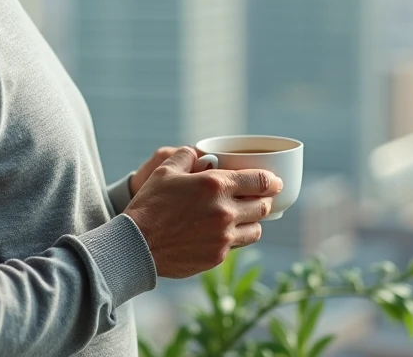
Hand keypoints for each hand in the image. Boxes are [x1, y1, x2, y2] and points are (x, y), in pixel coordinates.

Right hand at [124, 147, 282, 278]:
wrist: (137, 244)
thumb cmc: (150, 204)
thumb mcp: (165, 170)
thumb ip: (188, 157)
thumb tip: (201, 155)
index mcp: (215, 185)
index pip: (260, 181)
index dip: (272, 181)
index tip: (275, 182)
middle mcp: (225, 211)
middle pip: (263, 206)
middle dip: (265, 200)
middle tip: (260, 198)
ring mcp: (223, 237)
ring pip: (256, 229)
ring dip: (253, 221)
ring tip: (244, 217)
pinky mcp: (217, 256)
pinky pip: (237, 245)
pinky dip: (235, 238)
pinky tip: (224, 233)